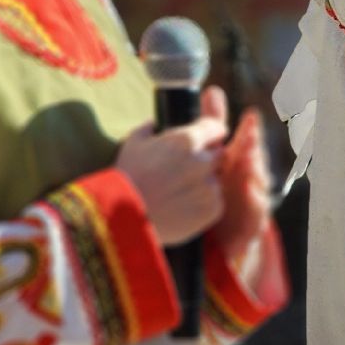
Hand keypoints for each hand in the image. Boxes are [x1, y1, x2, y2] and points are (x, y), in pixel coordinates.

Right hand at [114, 85, 229, 245]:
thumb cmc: (127, 179)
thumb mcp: (133, 145)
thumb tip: (154, 124)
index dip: (209, 133)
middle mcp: (203, 162)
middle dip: (207, 160)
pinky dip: (204, 204)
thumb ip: (148, 129)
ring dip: (205, 183)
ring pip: (216, 180)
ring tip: (180, 193)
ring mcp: (210, 187)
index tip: (206, 140)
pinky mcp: (213, 209)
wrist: (125, 220)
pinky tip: (183, 207)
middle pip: (218, 155)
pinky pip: (216, 202)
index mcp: (187, 141)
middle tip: (187, 171)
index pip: (215, 128)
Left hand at [212, 106, 273, 250]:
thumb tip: (212, 89)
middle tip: (250, 138)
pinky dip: (255, 203)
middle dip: (255, 149)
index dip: (250, 130)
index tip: (249, 117)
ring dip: (255, 174)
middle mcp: (249, 181)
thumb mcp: (210, 159)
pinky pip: (256, 215)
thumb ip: (211, 125)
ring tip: (248, 163)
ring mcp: (252, 204)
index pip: (247, 142)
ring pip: (259, 186)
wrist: (219, 243)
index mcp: (239, 163)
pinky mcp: (251, 227)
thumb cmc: (219, 194)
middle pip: (256, 162)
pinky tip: (248, 192)